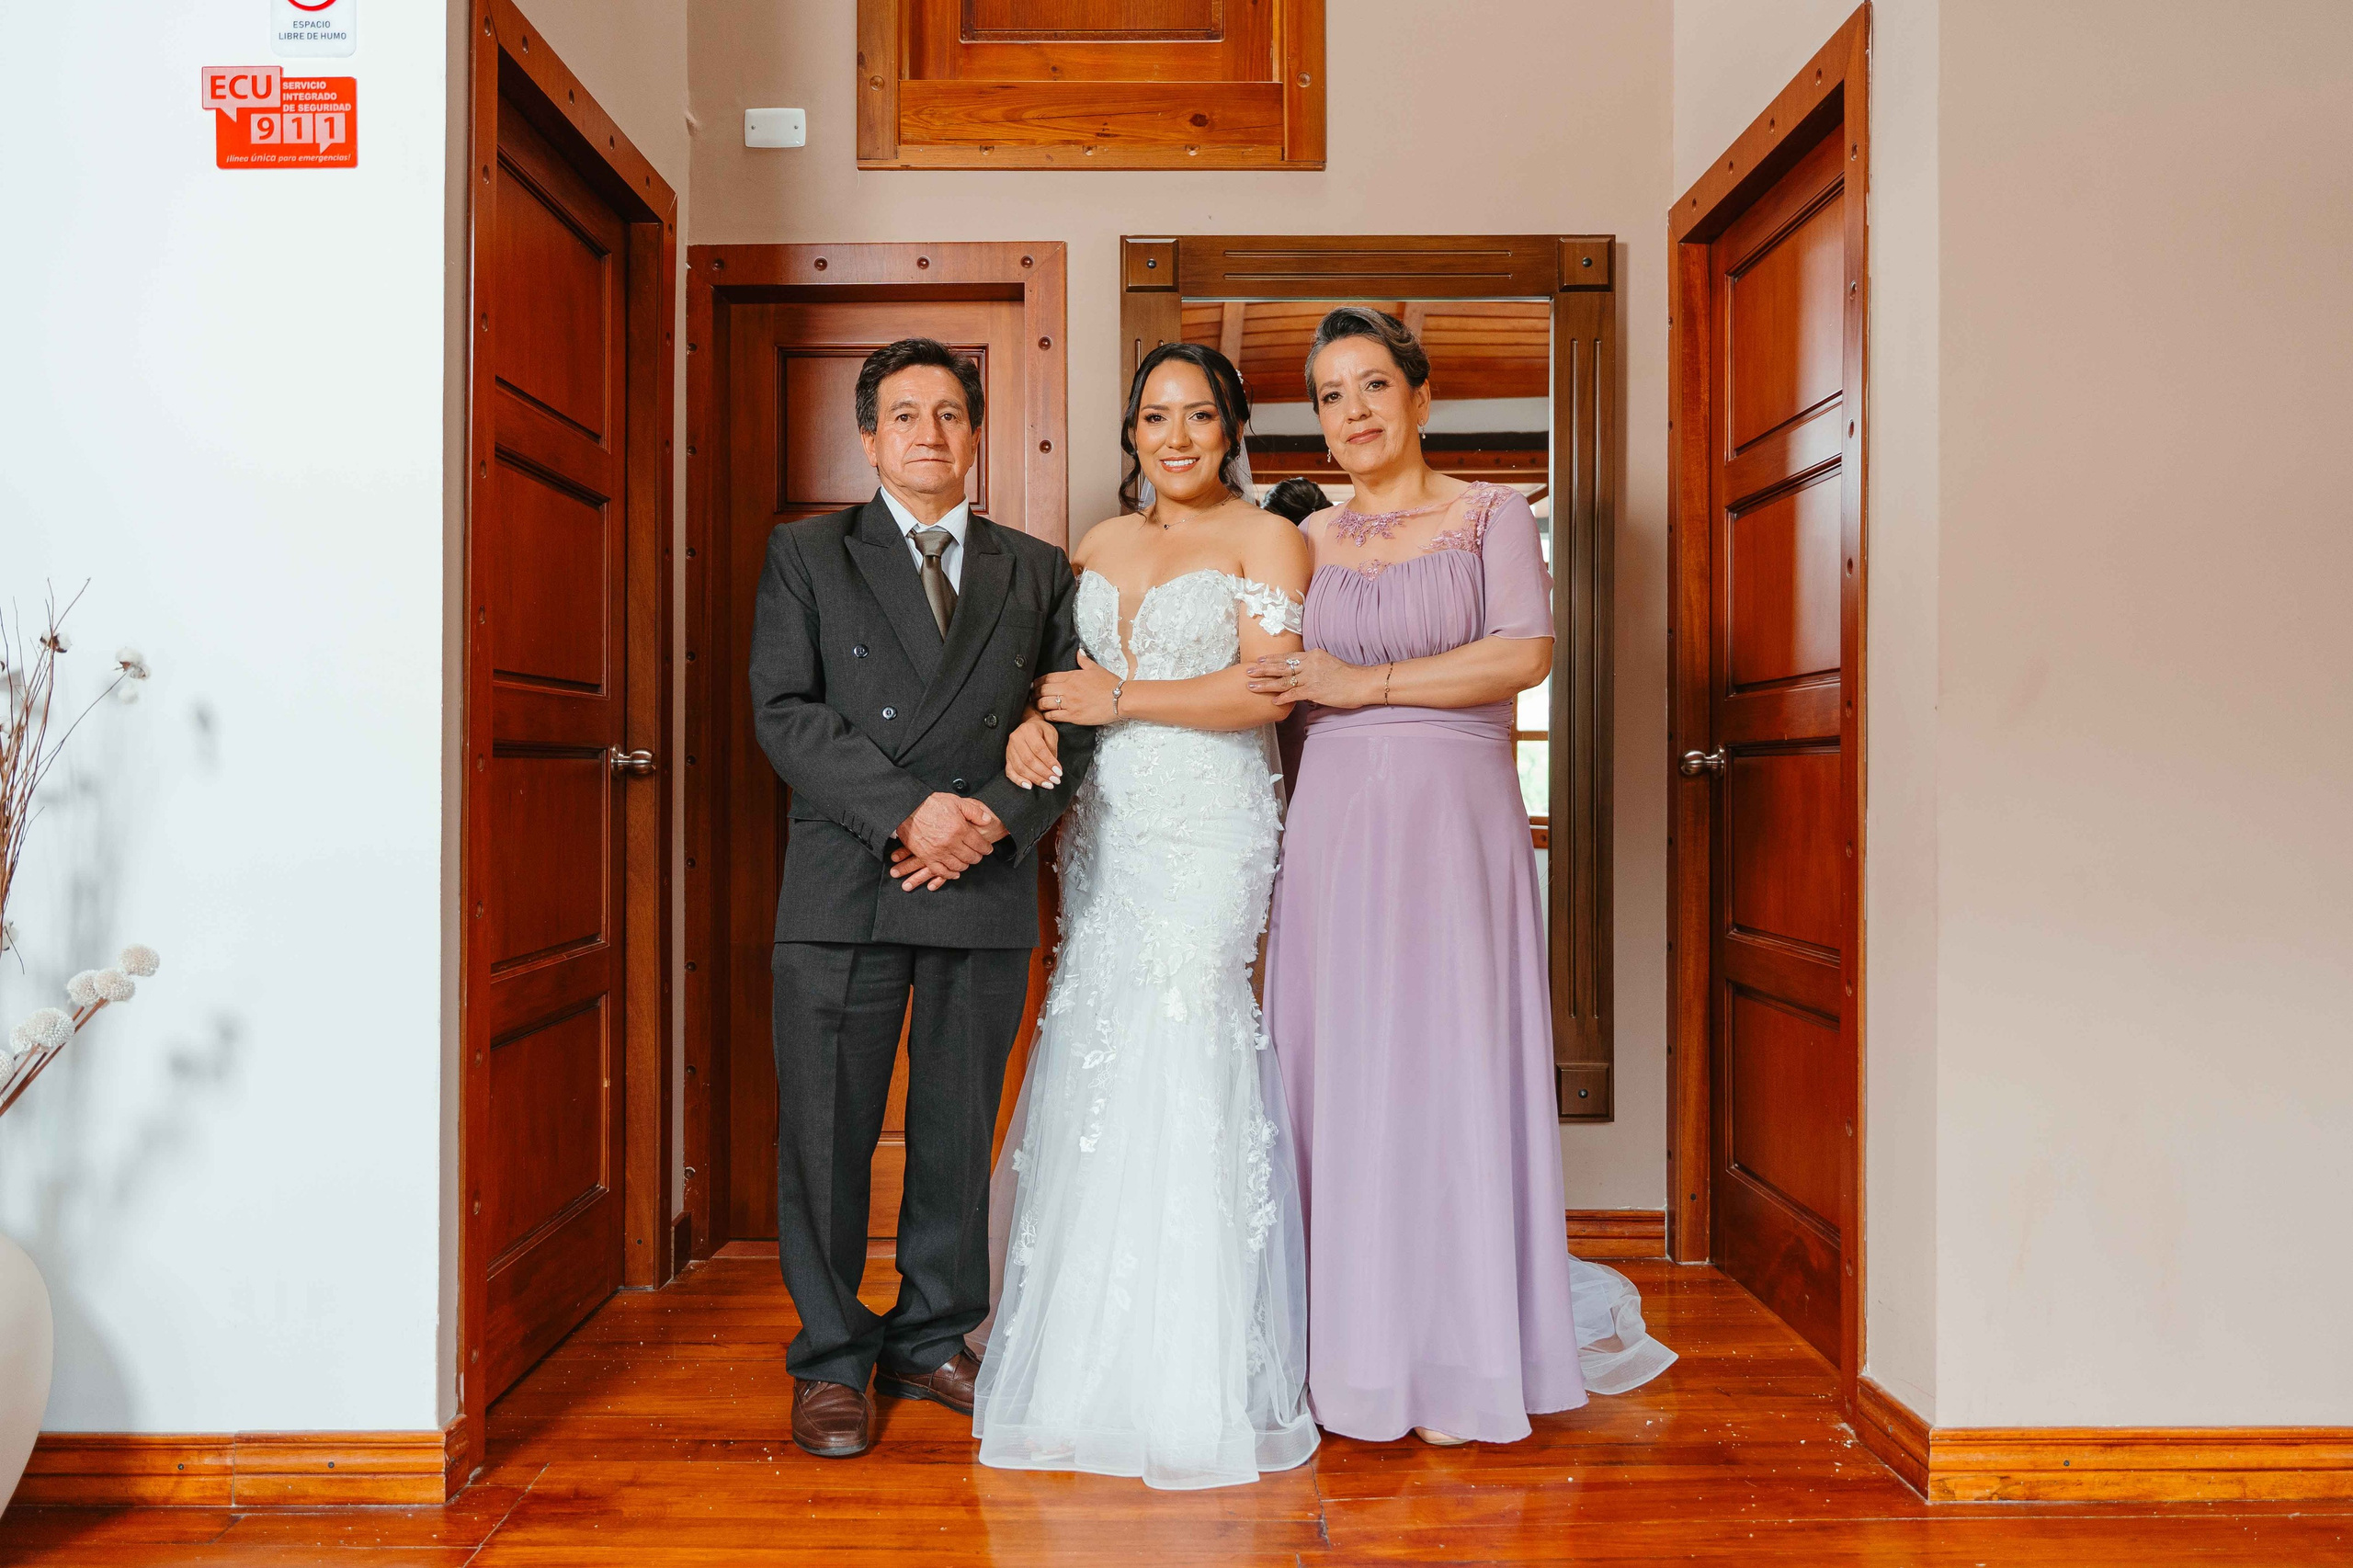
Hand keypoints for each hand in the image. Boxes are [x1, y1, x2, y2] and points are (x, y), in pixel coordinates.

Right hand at [890, 796, 1007, 890]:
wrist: (908, 808)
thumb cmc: (931, 803)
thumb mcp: (956, 801)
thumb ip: (974, 811)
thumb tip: (988, 820)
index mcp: (960, 829)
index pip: (979, 844)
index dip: (986, 848)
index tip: (988, 849)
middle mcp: (951, 843)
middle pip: (971, 857)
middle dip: (977, 857)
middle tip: (978, 855)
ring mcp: (938, 852)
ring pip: (958, 866)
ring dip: (965, 865)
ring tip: (967, 861)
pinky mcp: (927, 857)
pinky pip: (941, 872)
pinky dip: (950, 874)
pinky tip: (954, 873)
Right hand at [1005, 706, 1063, 789]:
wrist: (1028, 726)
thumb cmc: (1041, 731)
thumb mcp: (1051, 733)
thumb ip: (1052, 748)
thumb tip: (1053, 768)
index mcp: (1028, 730)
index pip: (1039, 749)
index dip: (1049, 762)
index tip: (1059, 772)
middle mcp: (1016, 739)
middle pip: (1029, 760)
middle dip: (1043, 773)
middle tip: (1055, 780)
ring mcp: (1009, 749)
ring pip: (1020, 768)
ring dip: (1035, 778)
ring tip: (1047, 784)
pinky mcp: (1007, 758)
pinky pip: (1010, 772)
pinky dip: (1019, 781)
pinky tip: (1029, 786)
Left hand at [1032, 651, 1119, 725]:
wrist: (1120, 699)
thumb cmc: (1110, 684)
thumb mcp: (1096, 668)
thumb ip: (1084, 661)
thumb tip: (1078, 652)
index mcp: (1072, 676)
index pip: (1047, 678)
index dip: (1037, 682)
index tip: (1033, 685)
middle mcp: (1068, 689)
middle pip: (1043, 690)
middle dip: (1034, 693)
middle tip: (1032, 696)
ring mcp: (1070, 703)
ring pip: (1045, 703)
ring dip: (1038, 705)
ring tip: (1036, 706)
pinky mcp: (1073, 716)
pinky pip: (1054, 716)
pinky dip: (1047, 716)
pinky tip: (1046, 715)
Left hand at [1245, 647, 1377, 709]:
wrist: (1362, 683)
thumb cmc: (1349, 676)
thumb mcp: (1329, 664)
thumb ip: (1315, 666)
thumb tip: (1304, 673)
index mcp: (1313, 655)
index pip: (1288, 656)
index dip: (1272, 658)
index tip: (1260, 659)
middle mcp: (1310, 663)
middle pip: (1281, 666)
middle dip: (1263, 668)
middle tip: (1248, 670)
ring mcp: (1311, 677)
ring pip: (1283, 680)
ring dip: (1266, 683)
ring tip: (1252, 685)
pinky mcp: (1315, 690)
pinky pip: (1294, 694)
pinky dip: (1283, 698)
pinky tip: (1273, 701)